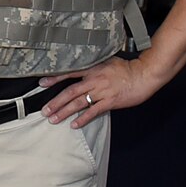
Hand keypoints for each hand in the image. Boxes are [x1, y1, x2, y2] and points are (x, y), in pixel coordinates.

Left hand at [43, 56, 162, 126]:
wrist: (144, 74)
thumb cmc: (127, 69)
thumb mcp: (107, 62)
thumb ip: (94, 67)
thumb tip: (81, 71)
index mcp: (93, 69)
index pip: (69, 73)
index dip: (54, 78)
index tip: (41, 84)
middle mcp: (95, 80)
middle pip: (70, 92)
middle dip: (56, 102)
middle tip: (44, 110)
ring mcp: (102, 91)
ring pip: (79, 103)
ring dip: (65, 112)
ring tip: (54, 119)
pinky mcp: (111, 101)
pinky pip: (94, 111)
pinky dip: (83, 118)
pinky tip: (74, 124)